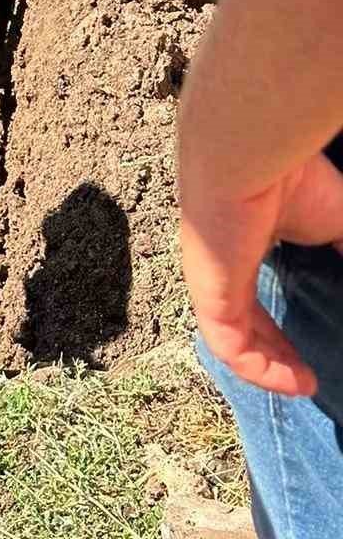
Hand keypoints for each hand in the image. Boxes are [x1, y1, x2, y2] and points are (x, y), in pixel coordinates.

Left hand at [180, 152, 342, 396]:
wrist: (251, 155)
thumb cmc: (294, 178)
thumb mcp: (336, 220)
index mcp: (247, 238)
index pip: (256, 287)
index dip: (282, 317)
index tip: (315, 339)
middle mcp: (224, 261)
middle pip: (244, 317)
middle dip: (275, 348)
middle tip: (307, 374)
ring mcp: (213, 279)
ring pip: (235, 337)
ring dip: (270, 365)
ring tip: (303, 384)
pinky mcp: (210, 295)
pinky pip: (230, 347)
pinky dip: (262, 370)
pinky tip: (295, 383)